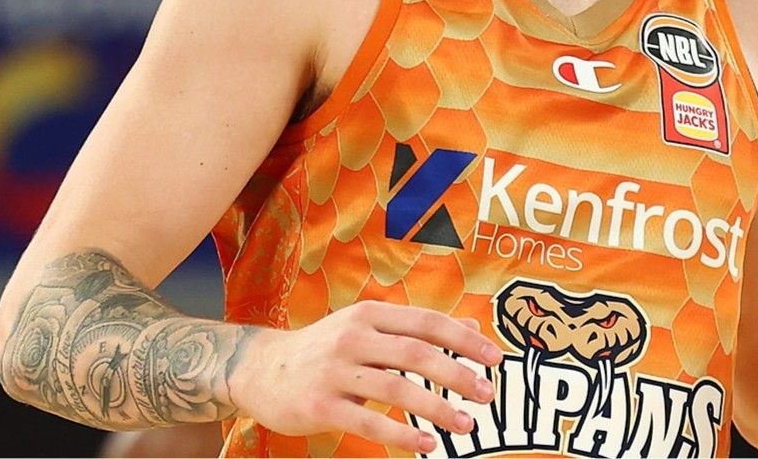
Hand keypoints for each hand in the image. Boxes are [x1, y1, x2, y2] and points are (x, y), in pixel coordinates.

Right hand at [231, 301, 504, 453]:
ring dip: (437, 408)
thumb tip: (473, 327)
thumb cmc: (325, 348)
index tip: (496, 358)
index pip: (428, 322)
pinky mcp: (320, 405)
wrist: (260, 369)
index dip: (465, 339)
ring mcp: (335, 372)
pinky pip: (368, 422)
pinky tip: (426, 443)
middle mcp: (353, 337)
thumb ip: (418, 328)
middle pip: (417, 353)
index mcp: (370, 314)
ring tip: (466, 424)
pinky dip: (401, 434)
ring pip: (396, 388)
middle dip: (458, 374)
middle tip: (488, 394)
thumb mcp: (369, 327)